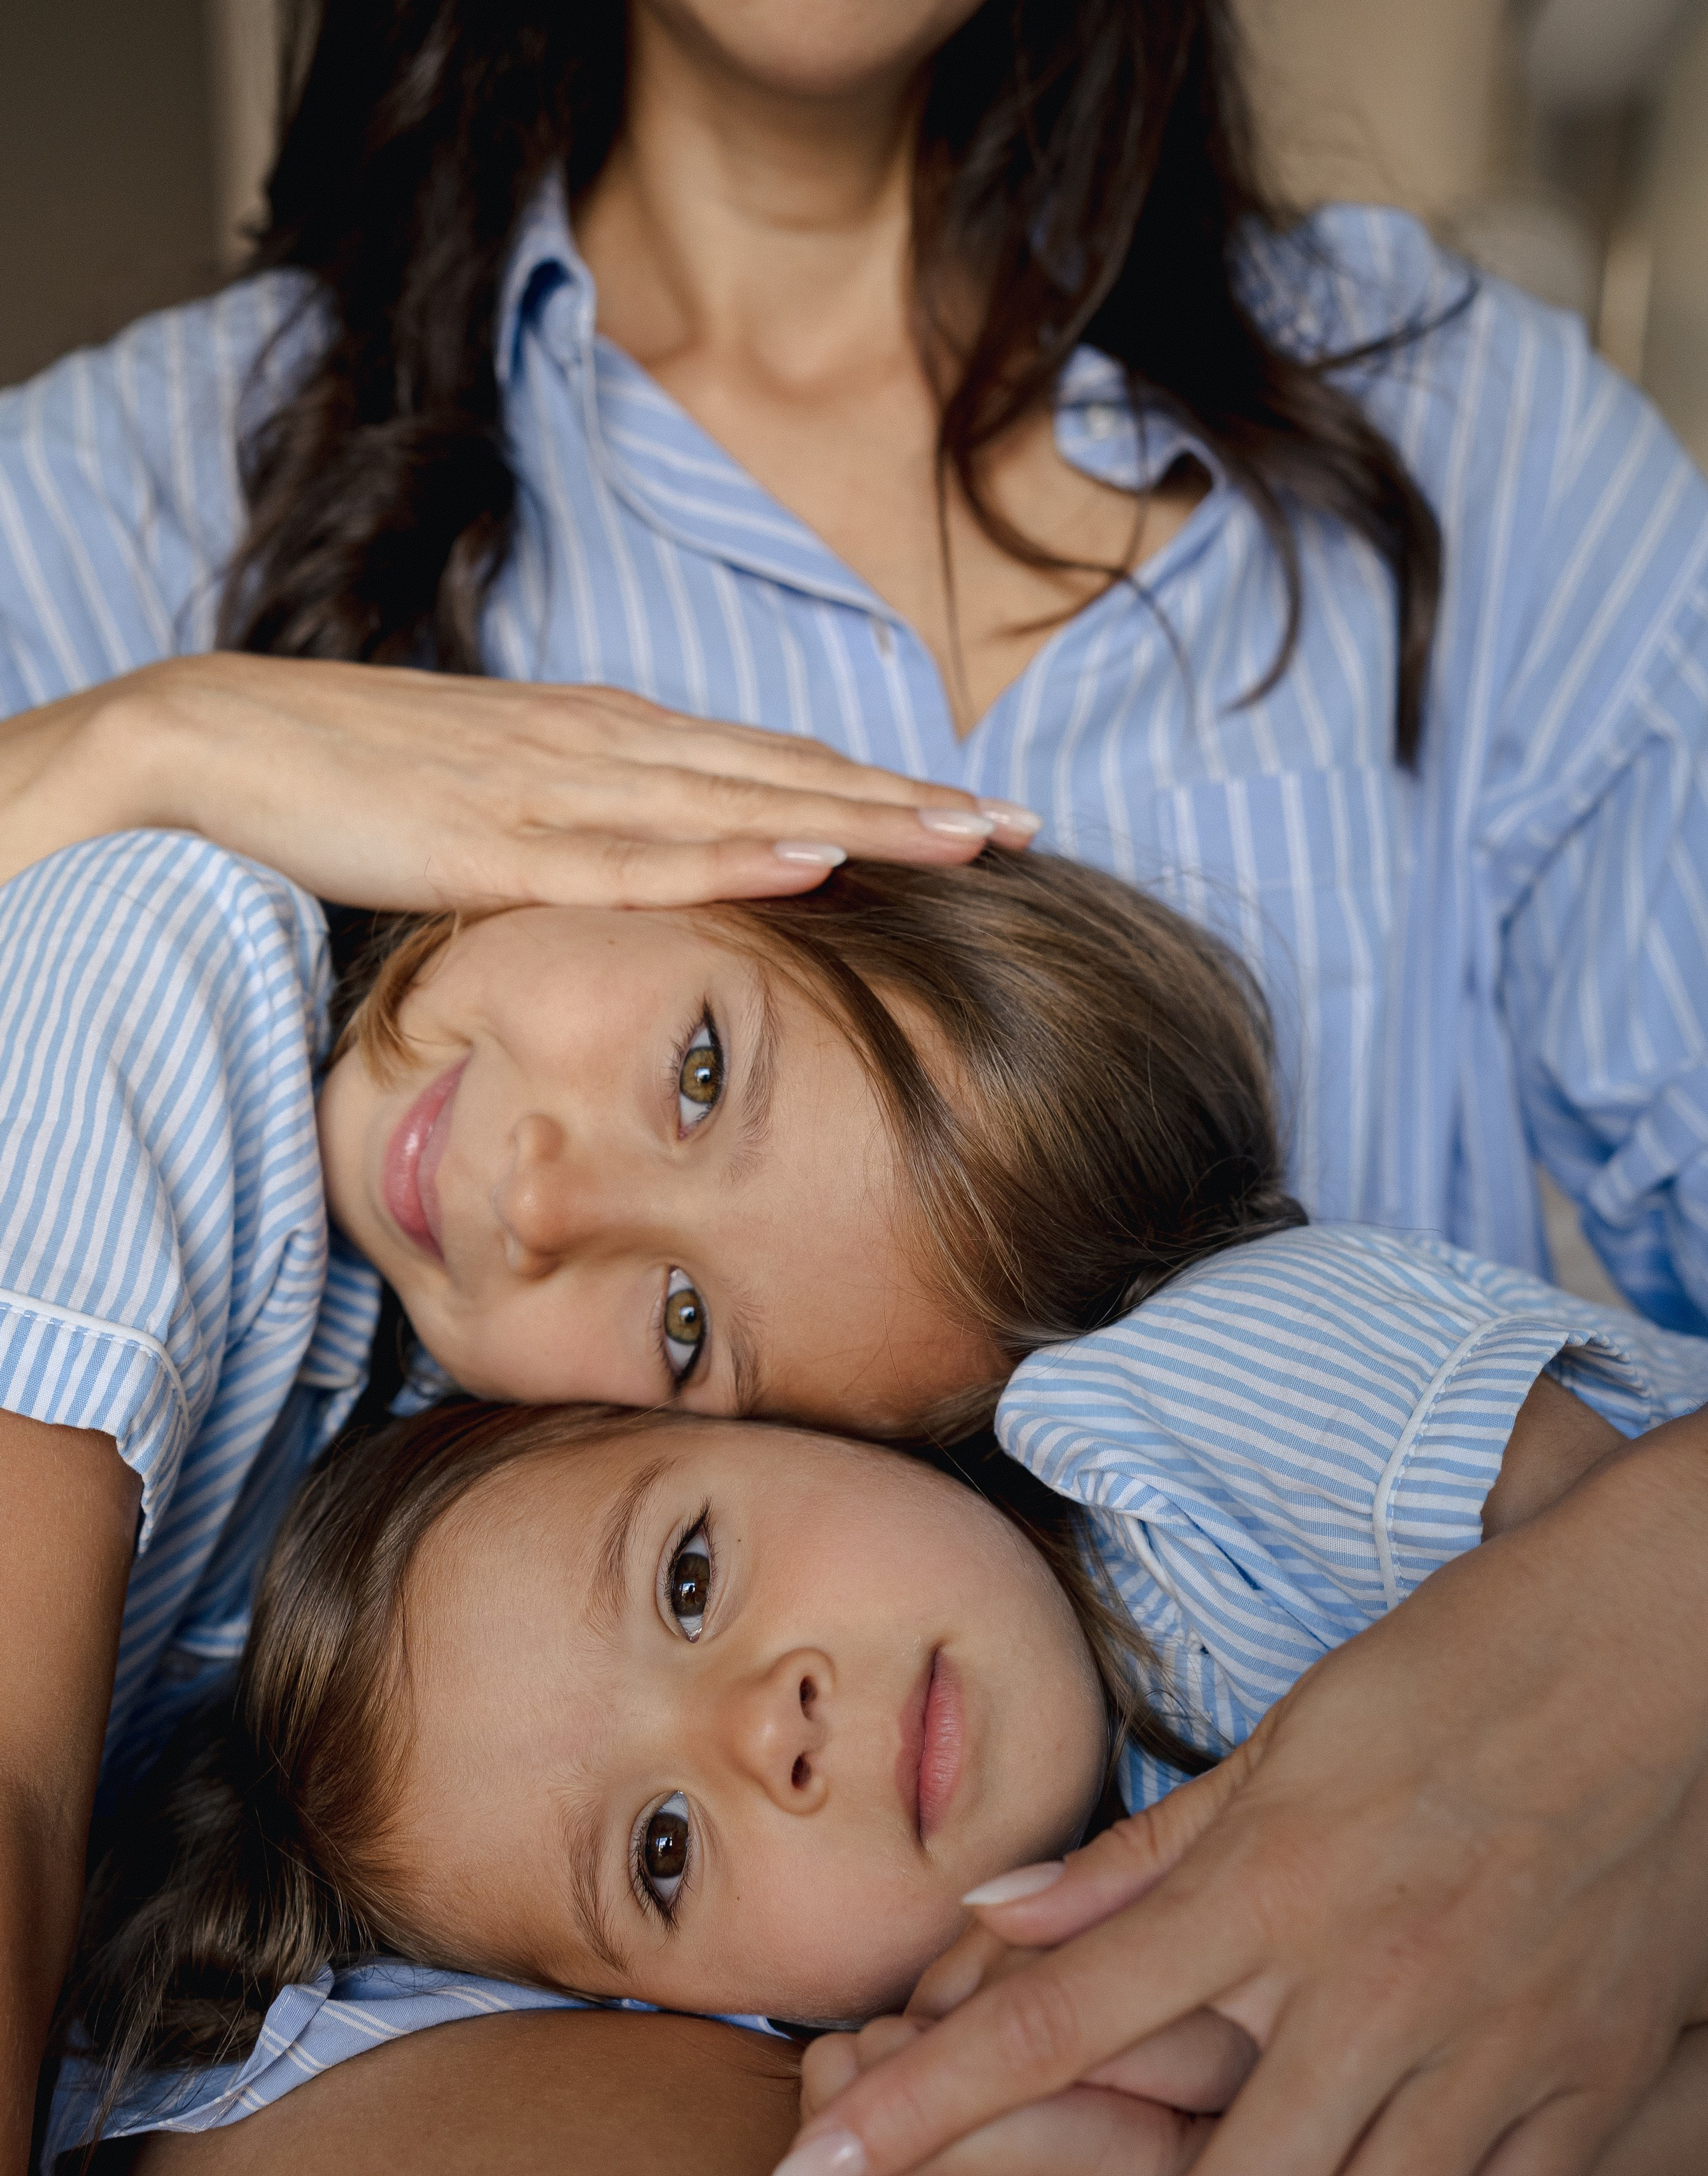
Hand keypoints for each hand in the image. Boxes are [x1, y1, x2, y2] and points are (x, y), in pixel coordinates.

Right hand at [0, 658, 1034, 909]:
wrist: (221, 740)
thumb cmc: (355, 777)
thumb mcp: (495, 798)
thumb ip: (581, 827)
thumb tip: (653, 867)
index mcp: (606, 740)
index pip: (769, 765)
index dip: (879, 790)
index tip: (980, 818)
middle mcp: (604, 749)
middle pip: (786, 778)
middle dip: (911, 806)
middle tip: (1027, 830)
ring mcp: (558, 789)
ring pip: (741, 807)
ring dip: (861, 821)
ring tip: (967, 839)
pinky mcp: (502, 843)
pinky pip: (638, 855)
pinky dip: (735, 854)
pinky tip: (816, 855)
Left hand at [771, 1409, 1707, 2175]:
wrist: (1659, 1653)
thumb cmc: (1452, 1674)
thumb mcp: (1277, 1741)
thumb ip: (1134, 1860)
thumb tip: (994, 1925)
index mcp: (1266, 1885)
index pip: (1047, 2029)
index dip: (912, 2117)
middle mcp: (1367, 1985)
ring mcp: (1486, 2050)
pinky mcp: (1580, 2084)